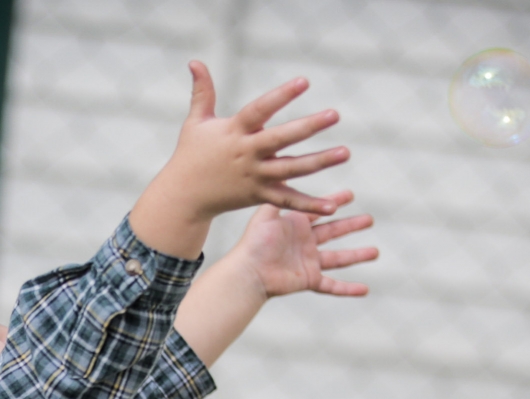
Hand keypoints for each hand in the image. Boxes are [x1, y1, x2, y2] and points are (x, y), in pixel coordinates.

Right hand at [129, 61, 349, 258]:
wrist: (184, 196)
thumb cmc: (190, 154)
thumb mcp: (196, 122)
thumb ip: (203, 92)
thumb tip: (195, 61)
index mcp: (234, 131)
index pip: (260, 110)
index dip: (281, 96)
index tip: (305, 82)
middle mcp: (247, 154)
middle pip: (281, 139)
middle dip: (308, 127)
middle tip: (335, 114)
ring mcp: (255, 176)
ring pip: (291, 169)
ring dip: (319, 162)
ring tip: (345, 152)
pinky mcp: (259, 196)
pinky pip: (287, 201)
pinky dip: (309, 205)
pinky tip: (332, 206)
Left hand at [234, 191, 377, 298]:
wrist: (248, 271)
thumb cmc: (254, 242)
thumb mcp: (266, 214)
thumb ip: (280, 196)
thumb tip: (285, 170)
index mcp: (296, 225)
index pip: (320, 210)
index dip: (335, 202)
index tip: (351, 194)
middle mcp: (304, 243)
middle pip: (334, 232)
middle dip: (352, 226)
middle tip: (370, 219)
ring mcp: (308, 262)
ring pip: (339, 258)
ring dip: (357, 255)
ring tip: (375, 252)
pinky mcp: (308, 280)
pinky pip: (332, 286)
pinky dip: (348, 289)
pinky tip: (364, 290)